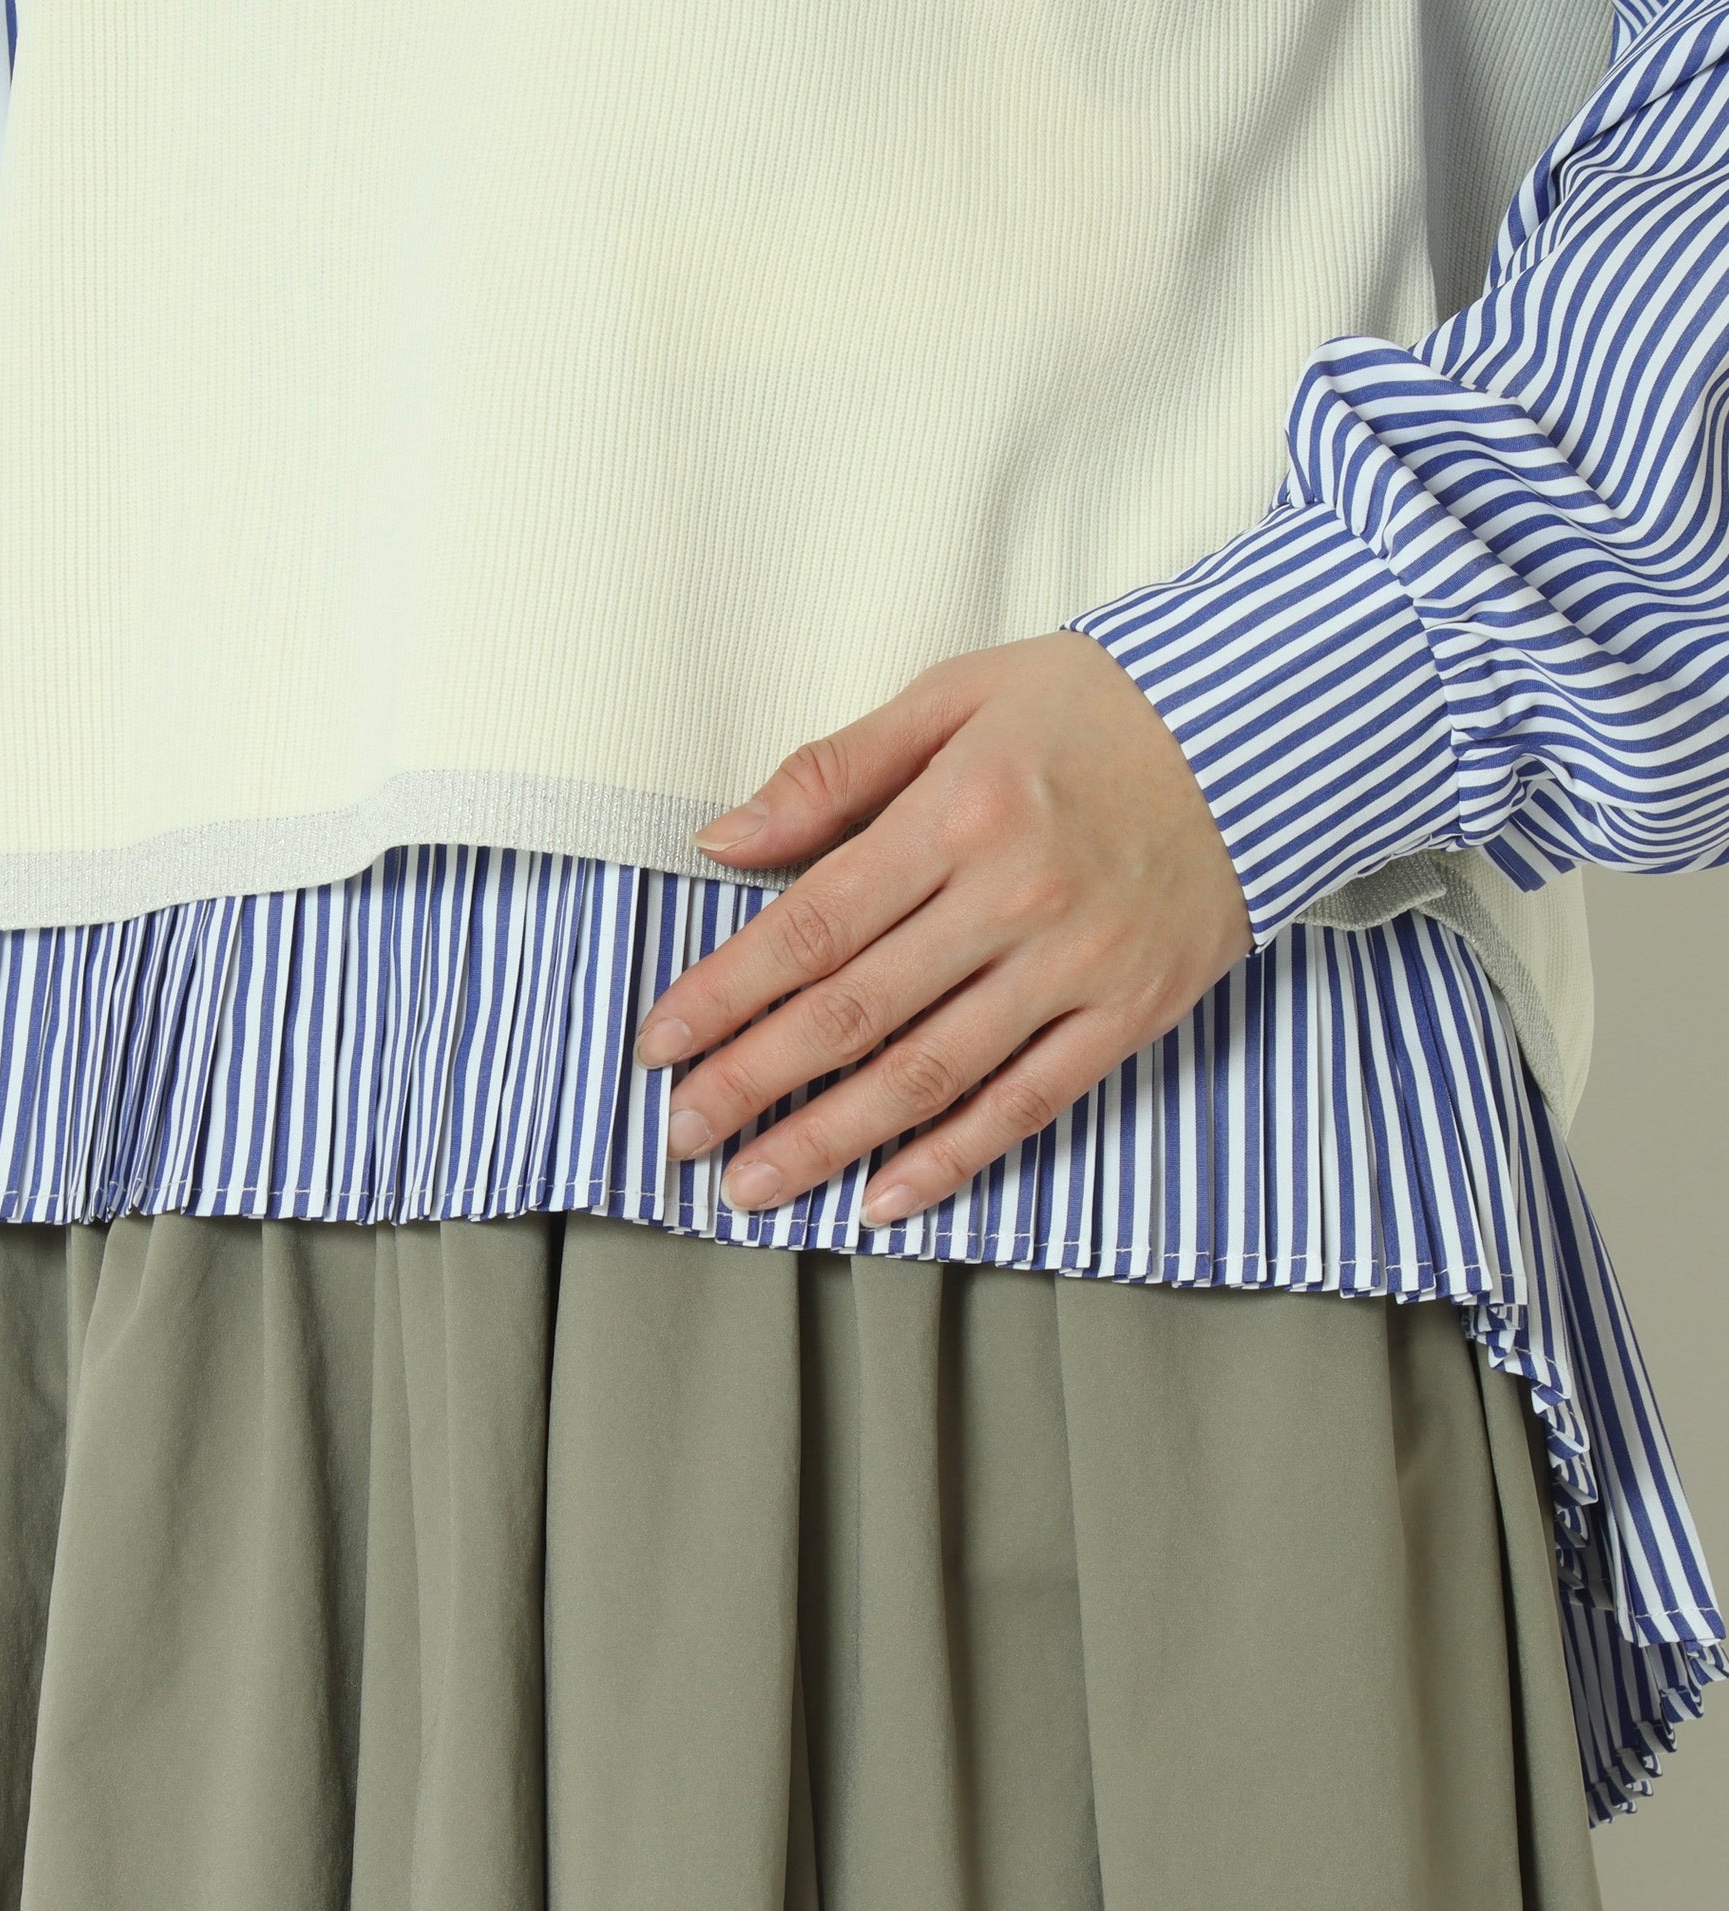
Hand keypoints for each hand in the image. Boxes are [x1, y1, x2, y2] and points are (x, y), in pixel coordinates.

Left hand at [631, 629, 1256, 1226]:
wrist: (1267, 731)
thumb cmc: (1100, 707)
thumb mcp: (958, 695)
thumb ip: (836, 771)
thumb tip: (724, 839)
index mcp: (960, 814)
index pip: (812, 925)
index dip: (727, 993)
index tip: (659, 1042)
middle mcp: (1013, 900)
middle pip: (855, 1014)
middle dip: (753, 1083)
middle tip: (680, 1135)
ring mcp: (1076, 966)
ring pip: (931, 1075)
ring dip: (831, 1141)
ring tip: (753, 1186)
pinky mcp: (1129, 1013)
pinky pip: (1029, 1103)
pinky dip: (954, 1158)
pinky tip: (885, 1197)